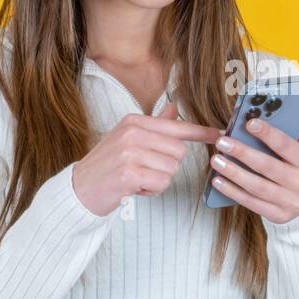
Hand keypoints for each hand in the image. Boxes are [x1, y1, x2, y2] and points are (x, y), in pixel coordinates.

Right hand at [73, 101, 223, 215]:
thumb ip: (154, 125)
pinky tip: (134, 188)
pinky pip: (161, 184)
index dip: (201, 132)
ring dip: (158, 180)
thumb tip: (174, 108)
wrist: (79, 189)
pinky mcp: (129, 174)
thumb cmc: (107, 165)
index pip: (177, 126)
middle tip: (145, 170)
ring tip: (137, 179)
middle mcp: (133, 133)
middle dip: (167, 166)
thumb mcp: (128, 138)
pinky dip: (151, 191)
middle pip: (179, 152)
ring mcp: (130, 153)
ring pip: (171, 170)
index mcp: (134, 121)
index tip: (219, 133)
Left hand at [209, 106, 298, 223]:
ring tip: (216, 160)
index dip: (268, 134)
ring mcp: (290, 202)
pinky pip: (251, 203)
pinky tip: (218, 180)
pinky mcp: (278, 216)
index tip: (249, 123)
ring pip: (256, 186)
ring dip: (233, 173)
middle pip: (267, 166)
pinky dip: (233, 192)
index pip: (286, 146)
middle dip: (242, 153)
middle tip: (222, 142)